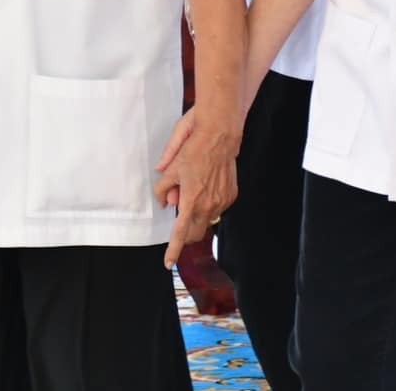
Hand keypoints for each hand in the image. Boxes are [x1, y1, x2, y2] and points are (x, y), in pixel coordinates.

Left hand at [152, 106, 239, 264]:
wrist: (221, 133)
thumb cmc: (194, 145)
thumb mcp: (171, 165)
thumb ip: (164, 188)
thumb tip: (165, 201)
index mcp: (191, 199)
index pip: (180, 232)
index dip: (173, 250)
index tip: (168, 263)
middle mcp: (208, 204)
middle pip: (194, 232)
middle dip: (184, 230)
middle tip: (179, 211)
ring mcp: (222, 201)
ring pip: (206, 220)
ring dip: (197, 215)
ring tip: (193, 190)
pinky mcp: (231, 195)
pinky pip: (216, 209)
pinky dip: (208, 204)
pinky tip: (206, 185)